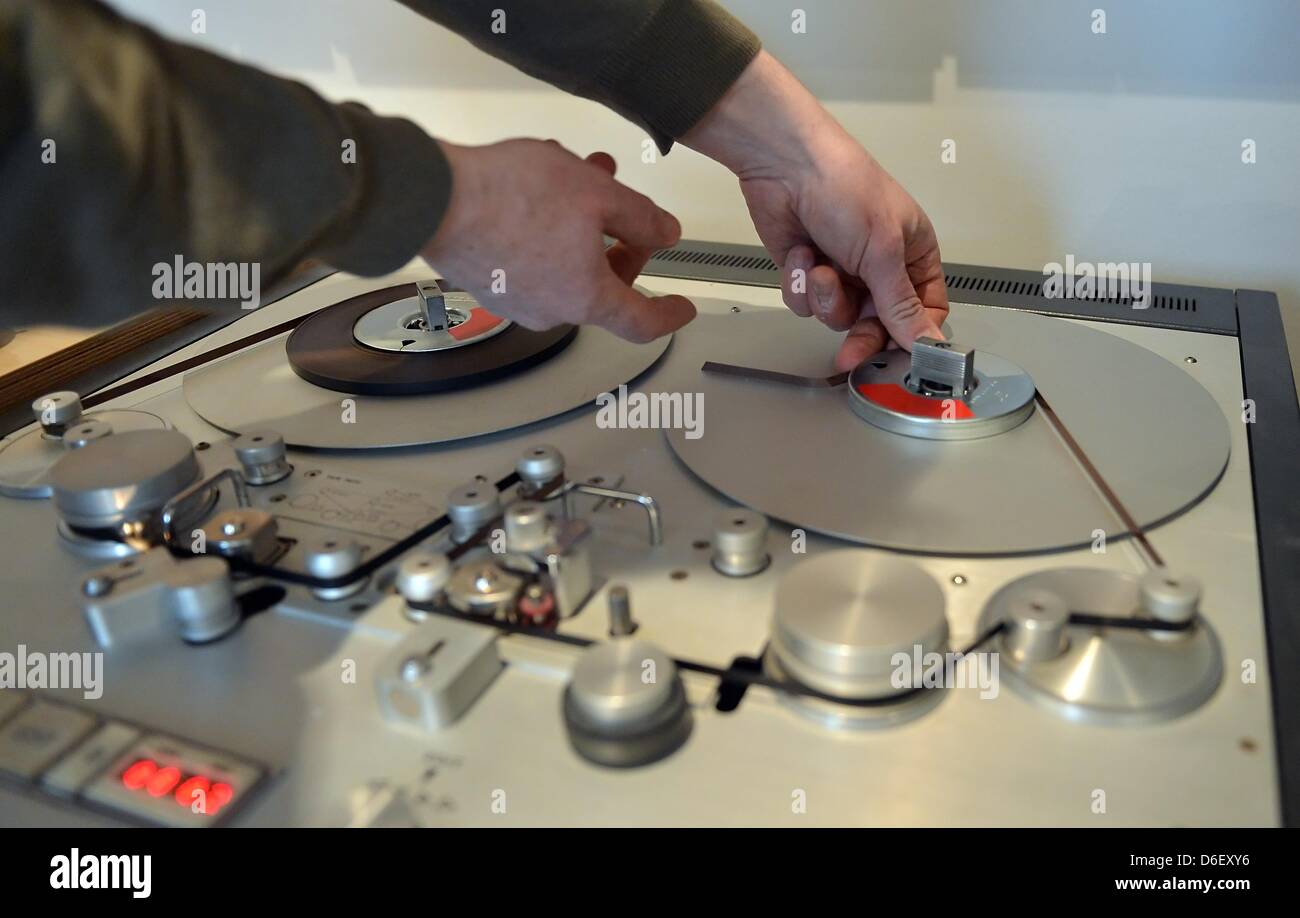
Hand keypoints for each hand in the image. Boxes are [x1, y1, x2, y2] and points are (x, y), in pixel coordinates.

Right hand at [423, 138, 694, 341]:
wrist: (435, 199)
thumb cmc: (511, 197)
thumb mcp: (598, 192)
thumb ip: (642, 218)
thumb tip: (664, 234)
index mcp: (586, 297)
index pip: (641, 322)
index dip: (668, 315)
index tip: (681, 308)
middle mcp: (550, 309)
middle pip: (603, 284)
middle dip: (619, 239)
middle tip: (620, 203)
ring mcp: (515, 300)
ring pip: (566, 263)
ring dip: (580, 223)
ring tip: (574, 172)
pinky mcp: (487, 283)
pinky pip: (532, 260)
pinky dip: (546, 229)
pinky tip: (535, 186)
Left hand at [684, 52, 947, 370]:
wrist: (784, 166)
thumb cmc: (846, 189)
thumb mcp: (883, 251)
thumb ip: (902, 304)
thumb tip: (930, 344)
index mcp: (915, 255)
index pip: (926, 311)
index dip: (913, 338)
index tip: (899, 362)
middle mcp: (881, 268)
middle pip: (880, 325)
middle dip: (860, 334)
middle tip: (849, 354)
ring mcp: (843, 271)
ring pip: (839, 317)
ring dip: (826, 297)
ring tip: (819, 265)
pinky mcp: (807, 274)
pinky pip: (806, 304)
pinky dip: (799, 283)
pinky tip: (800, 253)